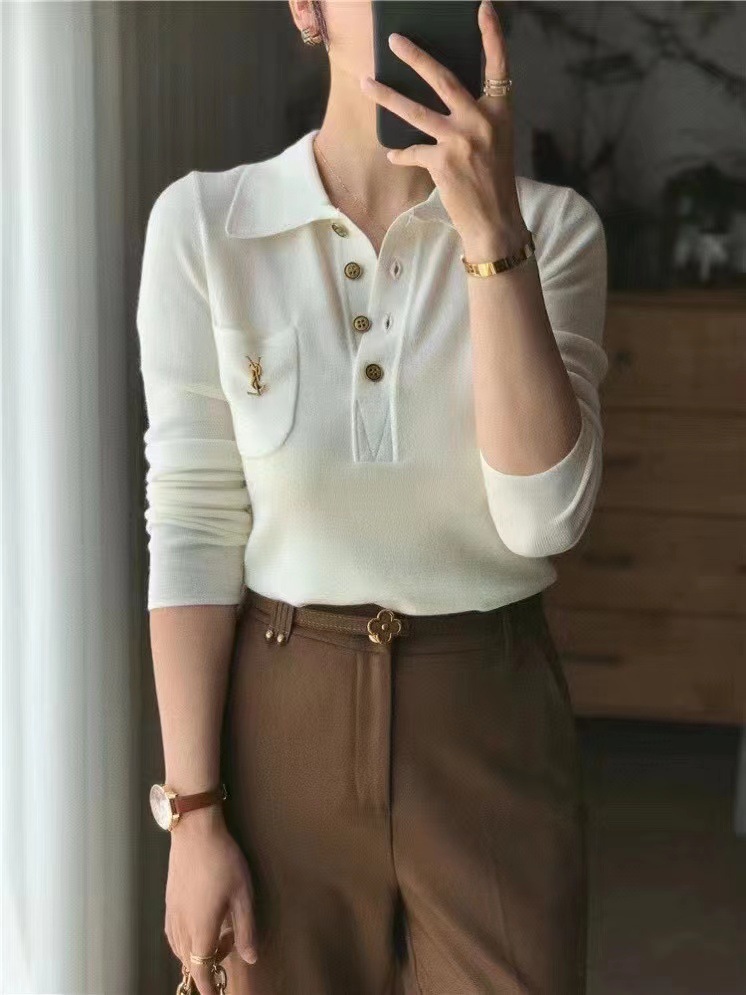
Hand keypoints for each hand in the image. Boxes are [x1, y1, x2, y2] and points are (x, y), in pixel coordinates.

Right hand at [165, 806, 257, 993]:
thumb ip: (246, 929)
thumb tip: (250, 958)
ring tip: (217, 941)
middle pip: (189, 961)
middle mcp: (182, 926)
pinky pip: (173, 935)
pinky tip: (195, 931)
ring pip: (179, 949)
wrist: (195, 832)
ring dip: (196, 954)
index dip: (208, 986)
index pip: (201, 969)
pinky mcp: (168, 902)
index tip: (215, 994)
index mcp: (201, 928)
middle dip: (206, 968)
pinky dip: (184, 942)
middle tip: (226, 956)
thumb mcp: (243, 894)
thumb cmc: (223, 860)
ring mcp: (172, 914)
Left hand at [359, 0, 526, 257]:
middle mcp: (480, 121)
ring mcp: (460, 141)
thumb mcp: (495, 142)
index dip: (491, 36)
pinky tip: (393, 153)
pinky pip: (412, 152)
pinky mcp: (441, 163)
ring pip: (415, 111)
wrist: (494, 221)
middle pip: (443, 79)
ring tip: (366, 83)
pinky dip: (401, 153)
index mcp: (499, 112)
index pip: (498, 66)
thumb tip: (447, 99)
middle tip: (393, 40)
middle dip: (415, 57)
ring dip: (387, 96)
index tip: (482, 8)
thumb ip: (476, 117)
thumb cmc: (494, 182)